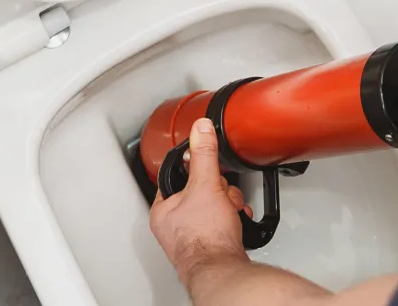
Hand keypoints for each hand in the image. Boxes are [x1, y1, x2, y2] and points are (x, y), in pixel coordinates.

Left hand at [149, 119, 251, 284]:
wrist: (223, 268)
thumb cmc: (205, 237)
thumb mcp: (205, 184)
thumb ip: (203, 154)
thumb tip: (200, 129)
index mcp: (163, 209)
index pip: (177, 177)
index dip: (195, 171)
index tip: (205, 170)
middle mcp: (173, 225)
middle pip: (199, 191)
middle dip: (218, 190)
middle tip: (221, 196)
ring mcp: (191, 237)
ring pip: (212, 207)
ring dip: (227, 205)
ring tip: (229, 212)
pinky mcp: (209, 246)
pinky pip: (220, 224)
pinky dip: (231, 220)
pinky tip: (234, 223)